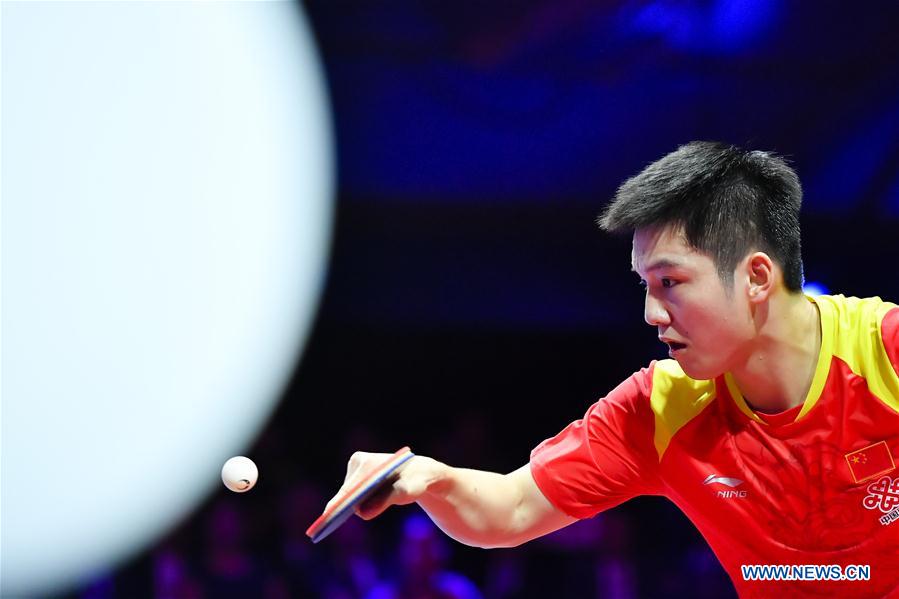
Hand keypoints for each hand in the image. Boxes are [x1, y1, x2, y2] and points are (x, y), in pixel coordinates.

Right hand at [326, 451, 445, 520]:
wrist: (417, 473)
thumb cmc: (414, 482)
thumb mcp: (406, 491)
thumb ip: (386, 500)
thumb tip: (362, 513)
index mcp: (370, 463)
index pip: (351, 487)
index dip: (339, 502)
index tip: (328, 515)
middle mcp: (359, 461)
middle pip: (347, 490)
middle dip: (344, 506)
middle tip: (332, 524)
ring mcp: (356, 467)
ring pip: (348, 493)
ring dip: (354, 504)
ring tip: (352, 513)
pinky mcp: (356, 475)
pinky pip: (351, 493)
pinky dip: (354, 503)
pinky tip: (355, 510)